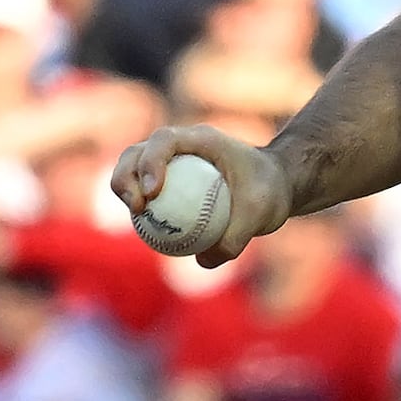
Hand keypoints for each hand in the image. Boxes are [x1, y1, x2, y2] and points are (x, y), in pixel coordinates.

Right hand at [112, 123, 293, 268]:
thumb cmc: (270, 191)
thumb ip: (236, 236)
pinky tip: (145, 231)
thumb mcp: (262, 214)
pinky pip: (145, 193)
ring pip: (133, 169)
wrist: (275, 186)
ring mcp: (170, 162)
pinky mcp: (168, 181)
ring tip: (136, 216)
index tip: (153, 192)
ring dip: (124, 190)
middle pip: (137, 152)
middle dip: (126, 176)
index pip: (165, 140)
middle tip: (136, 208)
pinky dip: (140, 208)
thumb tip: (202, 261)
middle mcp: (181, 146)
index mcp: (202, 140)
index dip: (151, 161)